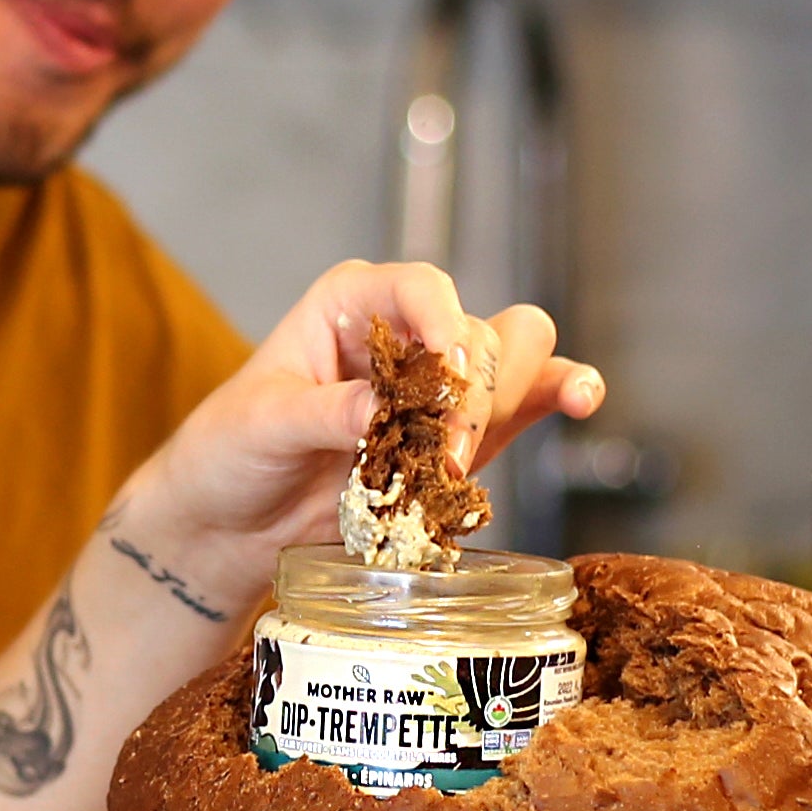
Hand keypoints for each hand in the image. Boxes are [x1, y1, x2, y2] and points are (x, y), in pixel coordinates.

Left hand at [121, 260, 603, 614]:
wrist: (232, 522)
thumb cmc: (229, 453)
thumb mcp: (258, 426)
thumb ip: (319, 412)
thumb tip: (377, 409)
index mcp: (352, 302)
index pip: (422, 288)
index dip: (446, 323)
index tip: (446, 379)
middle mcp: (406, 331)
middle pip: (482, 332)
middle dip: (475, 395)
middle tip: (442, 458)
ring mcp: (441, 383)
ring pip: (517, 361)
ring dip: (508, 407)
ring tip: (462, 465)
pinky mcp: (464, 432)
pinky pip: (530, 400)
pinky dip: (560, 394)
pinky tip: (581, 400)